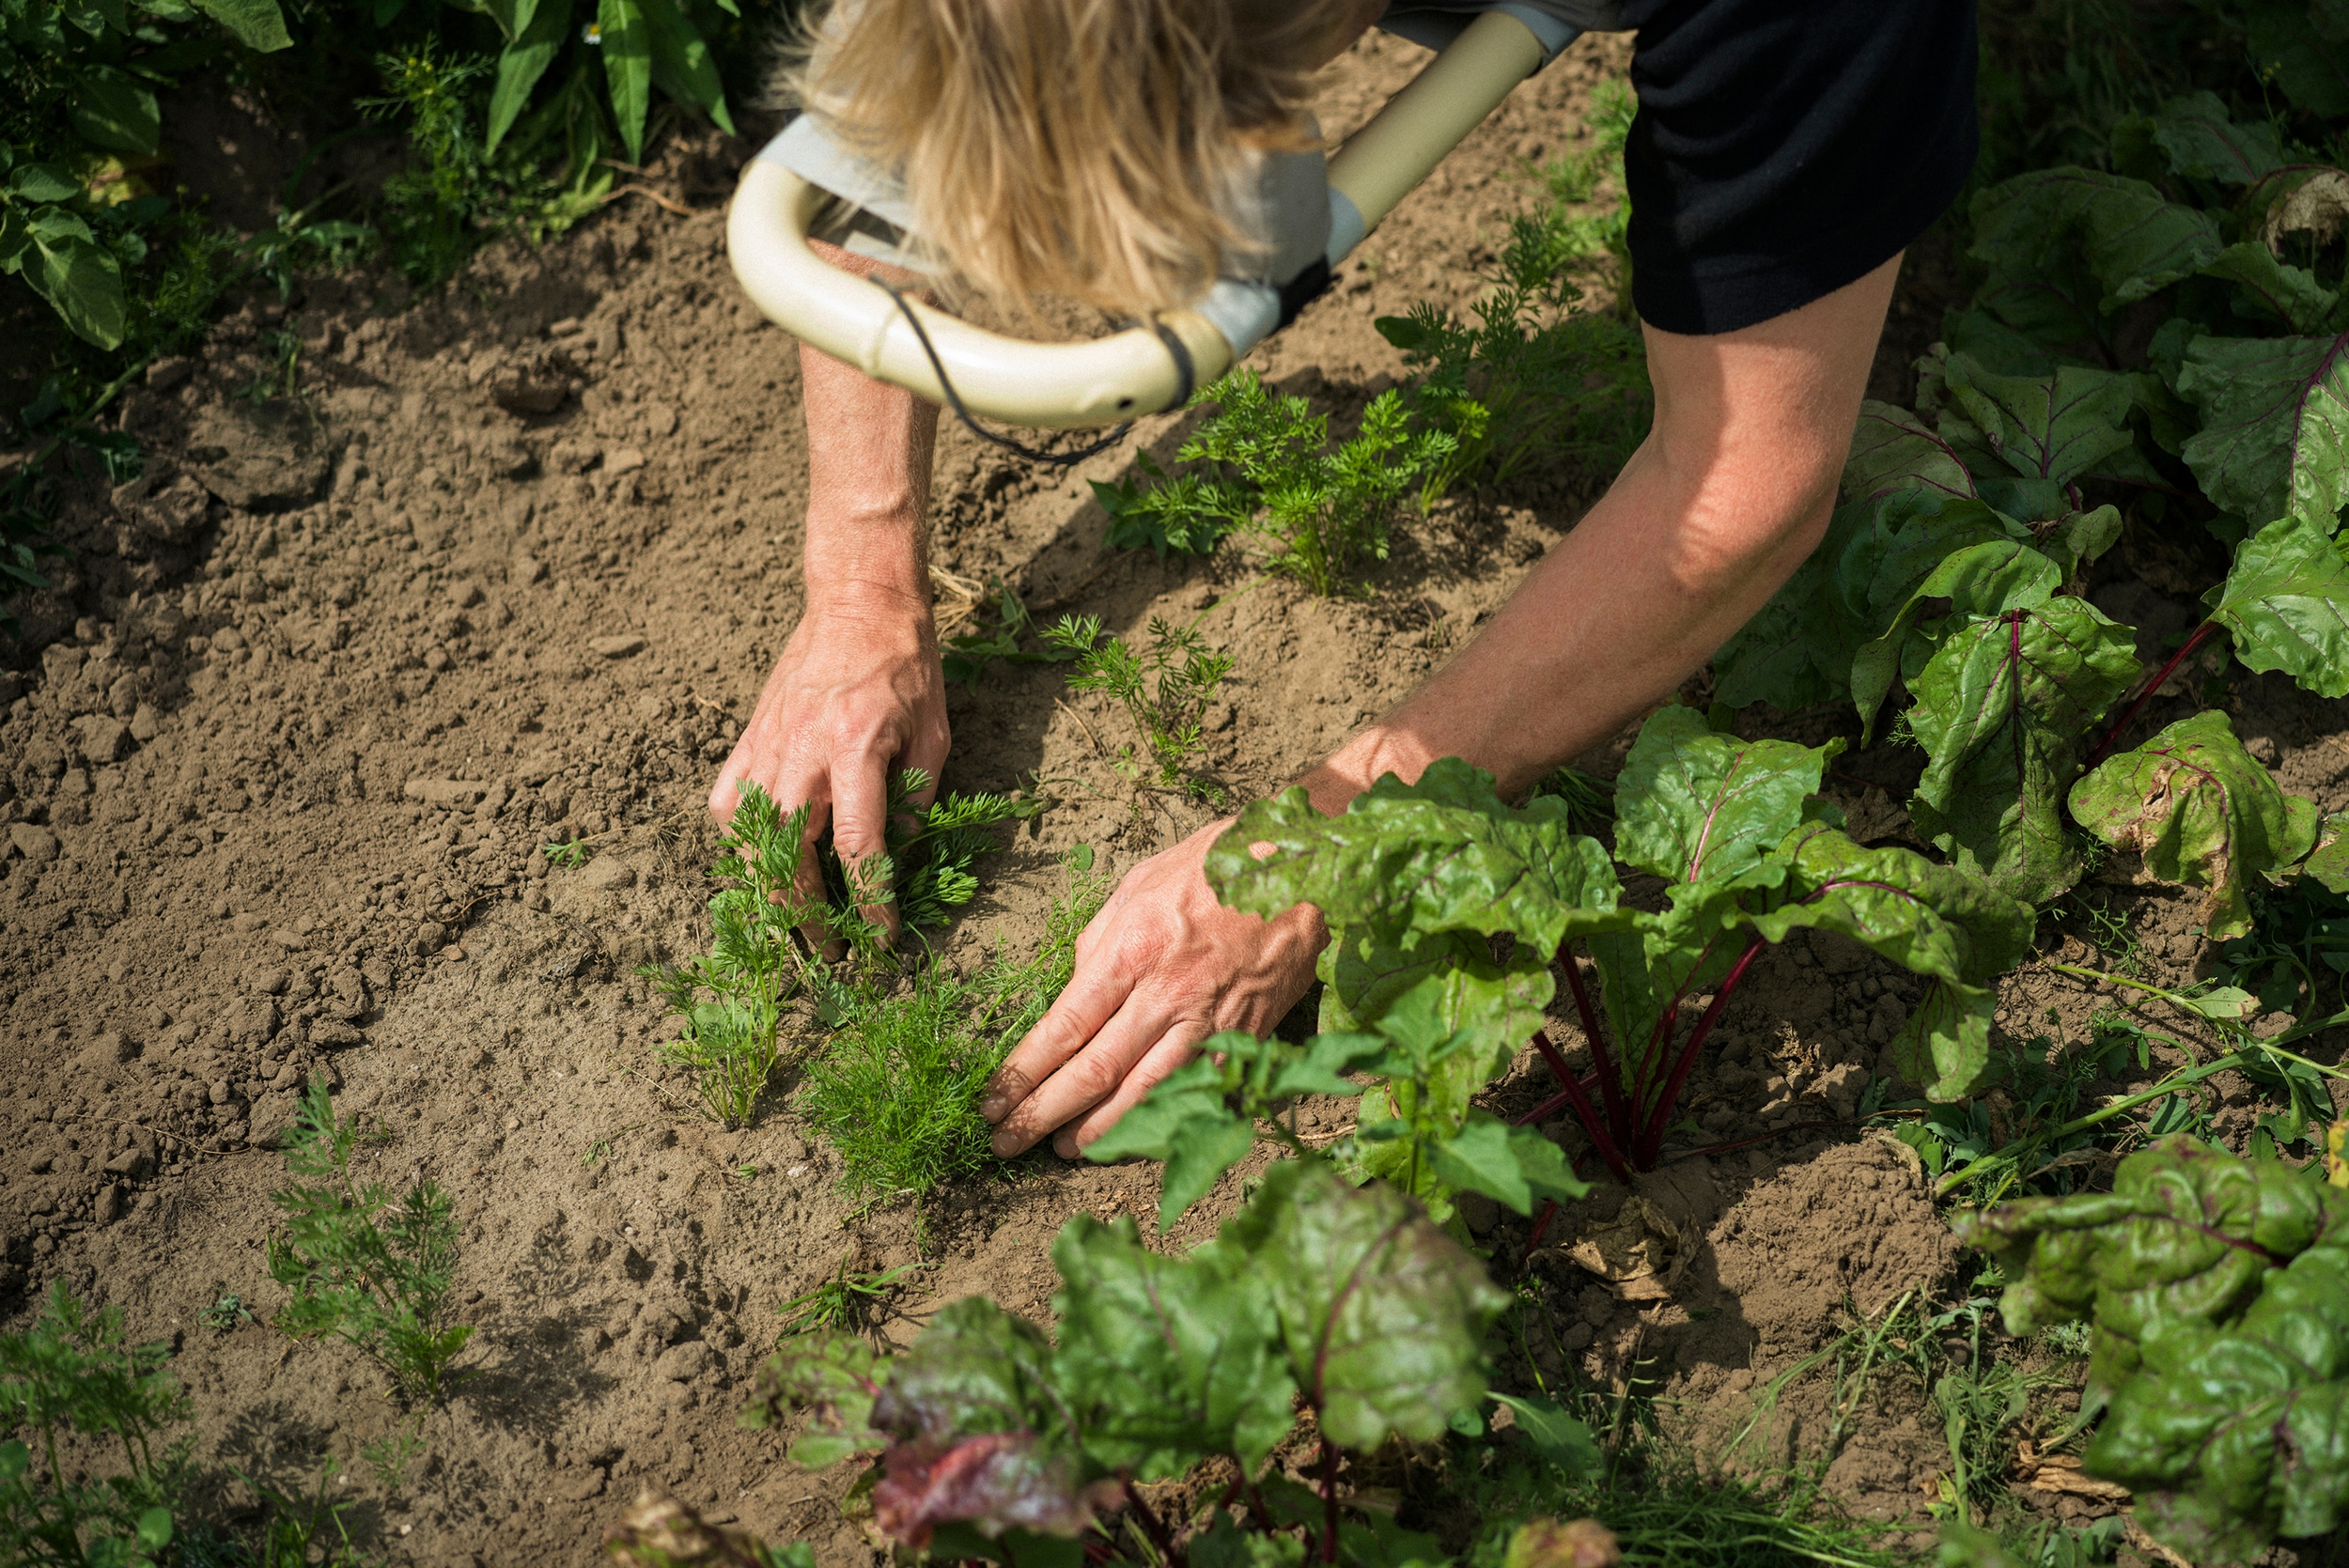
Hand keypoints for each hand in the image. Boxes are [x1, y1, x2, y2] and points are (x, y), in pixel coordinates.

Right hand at [707, 584, 948, 929]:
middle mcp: (803, 753)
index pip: (857, 846)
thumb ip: (916, 797)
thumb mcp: (935, 732)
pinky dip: (737, 841)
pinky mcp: (750, 738)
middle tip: (831, 953)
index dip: (868, 901)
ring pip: (751, 838)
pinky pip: (726, 803)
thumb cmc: (907, 666)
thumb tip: (898, 856)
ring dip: (769, 889)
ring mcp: (768, 746)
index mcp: (855, 750)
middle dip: (808, 916)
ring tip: (791, 924)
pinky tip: (757, 861)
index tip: (880, 938)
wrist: (858, 604)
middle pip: (791, 857)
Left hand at [981, 817, 1325, 1157]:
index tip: (993, 1099)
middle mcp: (1168, 993)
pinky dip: (1162, 1120)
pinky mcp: (1245, 1039)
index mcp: (1133, 950)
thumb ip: (1098, 945)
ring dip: (1099, 1130)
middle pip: (1095, 1070)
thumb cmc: (1213, 869)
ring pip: (1145, 1093)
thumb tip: (1072, 994)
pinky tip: (1135, 1137)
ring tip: (1063, 1150)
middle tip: (1006, 1143)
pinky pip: (1195, 1091)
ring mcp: (1210, 1022)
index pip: (1065, 1027)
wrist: (1302, 869)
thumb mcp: (1136, 887)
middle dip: (1044, 1113)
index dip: (1025, 1071)